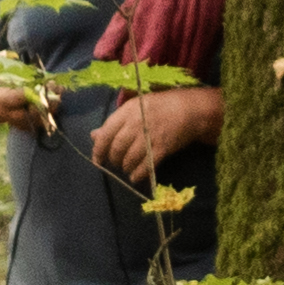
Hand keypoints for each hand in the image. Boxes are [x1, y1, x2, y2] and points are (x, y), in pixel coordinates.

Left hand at [86, 83, 220, 181]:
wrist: (190, 110)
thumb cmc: (160, 107)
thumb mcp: (135, 109)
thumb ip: (115, 123)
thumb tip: (94, 135)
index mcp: (128, 111)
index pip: (106, 133)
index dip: (98, 149)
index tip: (97, 159)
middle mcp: (137, 123)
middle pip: (117, 148)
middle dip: (113, 159)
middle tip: (115, 163)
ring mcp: (150, 136)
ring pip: (129, 158)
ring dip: (125, 167)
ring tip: (126, 168)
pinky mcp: (162, 148)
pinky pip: (145, 166)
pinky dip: (138, 174)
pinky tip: (135, 177)